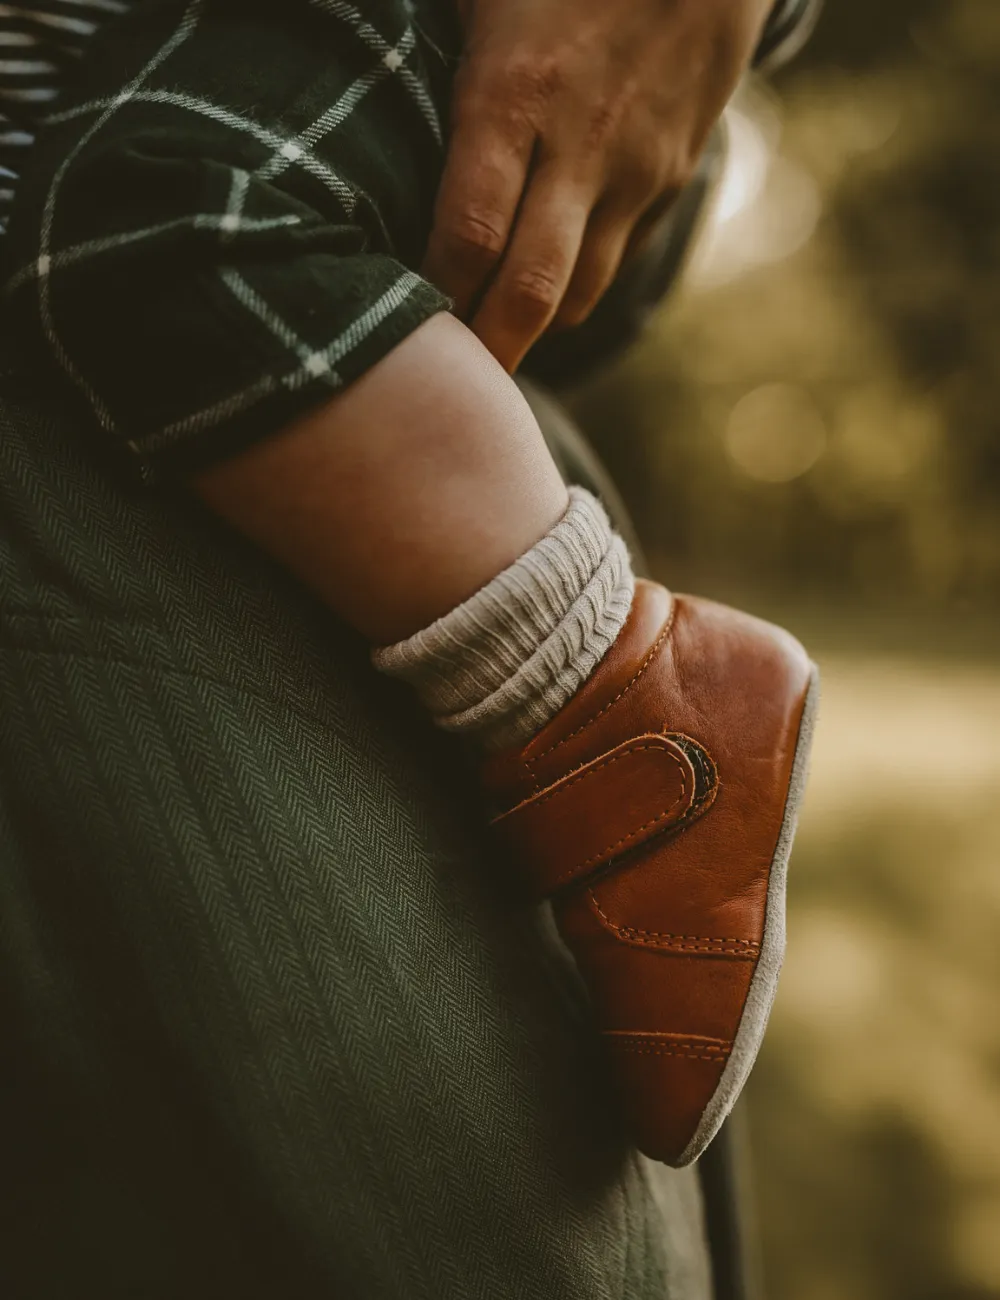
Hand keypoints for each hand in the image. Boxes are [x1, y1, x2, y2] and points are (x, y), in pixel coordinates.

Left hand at [423, 0, 773, 372]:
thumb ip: (423, 58)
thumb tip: (339, 97)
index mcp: (516, 95)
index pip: (469, 235)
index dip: (437, 296)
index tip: (400, 325)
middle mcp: (581, 147)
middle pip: (531, 290)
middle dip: (488, 351)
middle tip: (451, 383)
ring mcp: (634, 172)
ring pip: (579, 292)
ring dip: (533, 325)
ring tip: (489, 339)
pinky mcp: (668, 182)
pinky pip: (616, 261)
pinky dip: (576, 287)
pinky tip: (543, 286)